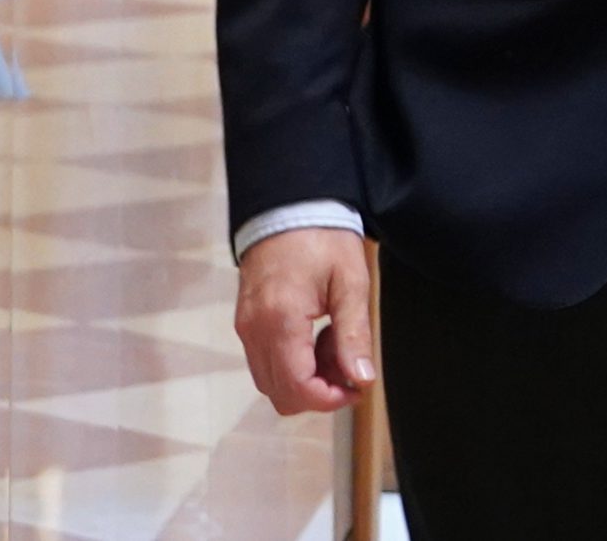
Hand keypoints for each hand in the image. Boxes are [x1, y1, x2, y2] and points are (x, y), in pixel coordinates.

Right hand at [235, 228, 375, 415]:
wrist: (289, 207)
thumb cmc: (323, 238)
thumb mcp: (350, 282)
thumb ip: (354, 334)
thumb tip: (361, 378)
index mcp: (280, 321)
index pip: (297, 387)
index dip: (329, 399)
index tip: (357, 387)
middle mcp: (254, 331)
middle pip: (281, 394)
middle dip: (319, 391)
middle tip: (350, 364)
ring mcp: (245, 328)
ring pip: (271, 381)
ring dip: (306, 378)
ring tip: (336, 342)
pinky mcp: (245, 323)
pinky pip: (265, 362)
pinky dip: (292, 363)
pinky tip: (317, 336)